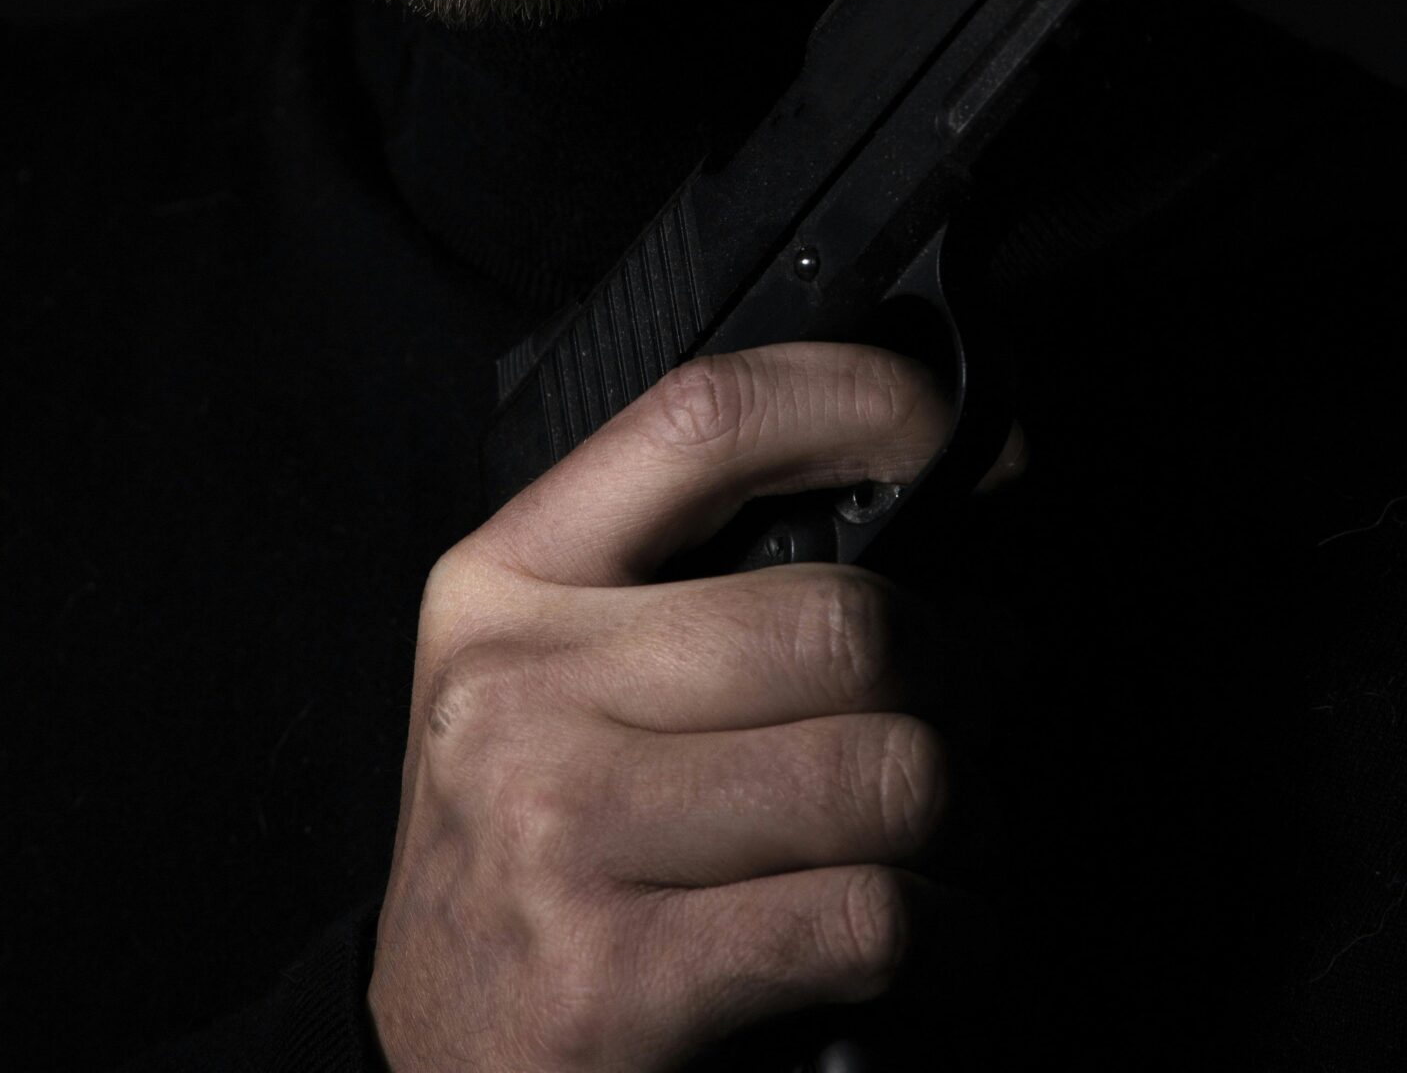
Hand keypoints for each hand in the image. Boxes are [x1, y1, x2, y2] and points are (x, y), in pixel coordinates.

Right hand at [368, 342, 1019, 1071]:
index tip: (959, 437)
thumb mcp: (550, 681)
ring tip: (951, 837)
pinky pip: (870, 915)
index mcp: (506, 579)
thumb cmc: (528, 859)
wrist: (431, 1070)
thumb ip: (682, 585)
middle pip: (839, 621)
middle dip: (960, 674)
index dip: (859, 401)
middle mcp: (519, 687)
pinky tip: (937, 941)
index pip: (702, 421)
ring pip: (882, 771)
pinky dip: (950, 937)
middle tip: (975, 708)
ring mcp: (559, 829)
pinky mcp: (617, 978)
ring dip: (967, 821)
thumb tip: (913, 513)